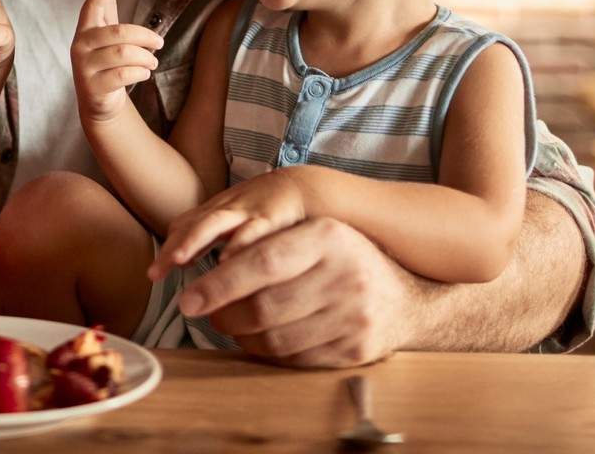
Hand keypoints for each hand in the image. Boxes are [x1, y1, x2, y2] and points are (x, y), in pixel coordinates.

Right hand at [70, 0, 162, 124]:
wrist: (98, 102)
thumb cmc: (105, 64)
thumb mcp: (105, 36)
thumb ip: (105, 9)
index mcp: (85, 30)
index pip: (92, 4)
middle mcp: (80, 46)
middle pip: (119, 32)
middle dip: (145, 37)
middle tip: (159, 43)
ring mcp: (84, 67)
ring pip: (123, 54)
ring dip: (145, 57)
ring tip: (153, 61)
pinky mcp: (93, 87)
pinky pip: (123, 74)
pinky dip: (140, 72)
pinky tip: (144, 73)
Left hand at [150, 168, 322, 274]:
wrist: (309, 189)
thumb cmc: (270, 212)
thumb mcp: (235, 223)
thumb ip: (212, 240)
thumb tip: (185, 263)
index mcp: (218, 212)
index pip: (185, 227)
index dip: (168, 249)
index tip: (154, 274)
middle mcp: (228, 210)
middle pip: (192, 225)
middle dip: (173, 248)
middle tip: (155, 272)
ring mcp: (247, 211)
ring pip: (215, 224)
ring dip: (195, 240)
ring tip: (179, 260)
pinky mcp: (273, 217)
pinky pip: (254, 230)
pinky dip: (240, 243)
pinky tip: (228, 260)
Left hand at [171, 216, 413, 368]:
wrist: (407, 299)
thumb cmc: (346, 259)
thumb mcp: (317, 235)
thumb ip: (269, 245)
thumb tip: (208, 265)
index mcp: (328, 237)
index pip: (261, 263)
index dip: (218, 284)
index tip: (188, 299)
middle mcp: (344, 276)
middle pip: (264, 307)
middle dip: (223, 315)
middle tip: (203, 313)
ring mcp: (352, 317)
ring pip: (275, 339)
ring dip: (241, 337)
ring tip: (230, 325)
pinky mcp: (354, 350)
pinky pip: (295, 359)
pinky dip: (268, 353)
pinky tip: (260, 339)